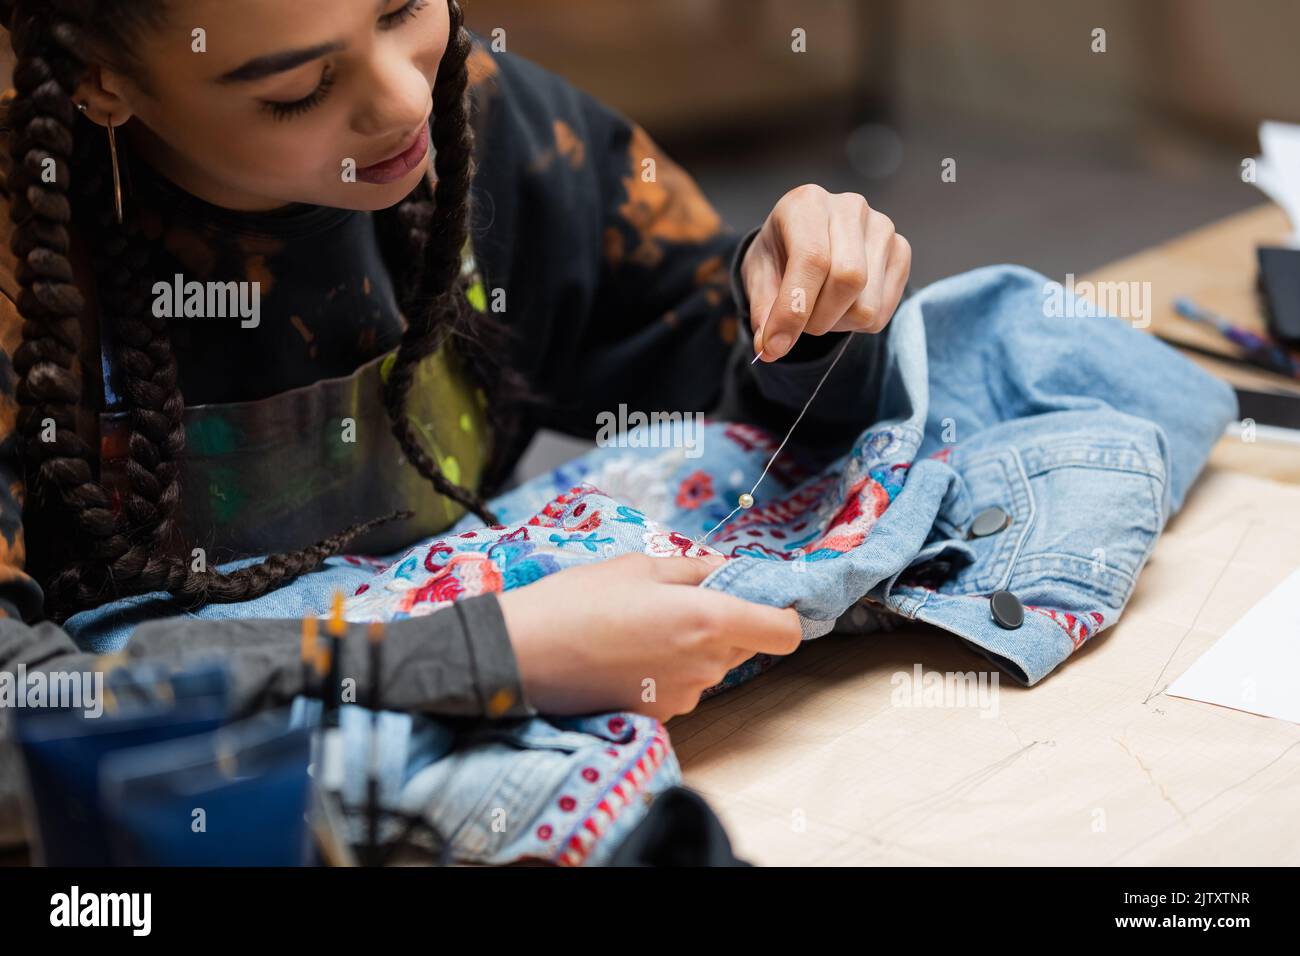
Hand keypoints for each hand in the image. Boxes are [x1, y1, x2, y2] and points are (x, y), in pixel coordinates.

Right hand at [500, 553, 802, 720]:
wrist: (522, 655)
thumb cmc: (578, 601)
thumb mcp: (638, 566)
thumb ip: (693, 569)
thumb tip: (723, 569)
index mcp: (710, 620)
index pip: (784, 632)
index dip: (779, 614)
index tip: (758, 599)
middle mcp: (706, 666)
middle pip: (745, 646)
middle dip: (725, 623)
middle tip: (678, 602)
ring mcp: (684, 696)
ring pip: (711, 667)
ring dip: (692, 648)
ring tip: (640, 628)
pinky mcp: (658, 716)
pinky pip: (681, 688)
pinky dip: (665, 672)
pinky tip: (626, 655)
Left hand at [742, 185, 910, 361]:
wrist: (804, 239)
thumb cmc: (779, 254)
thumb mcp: (759, 275)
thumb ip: (763, 309)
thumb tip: (769, 347)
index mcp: (808, 203)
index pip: (812, 259)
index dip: (793, 310)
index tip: (774, 346)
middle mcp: (850, 208)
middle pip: (848, 280)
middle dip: (817, 319)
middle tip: (798, 323)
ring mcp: (882, 228)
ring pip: (866, 304)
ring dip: (836, 323)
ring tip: (819, 307)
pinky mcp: (901, 251)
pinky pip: (882, 311)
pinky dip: (856, 323)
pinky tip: (841, 304)